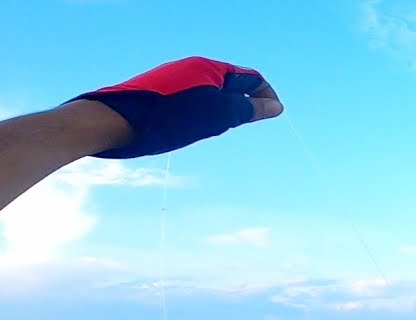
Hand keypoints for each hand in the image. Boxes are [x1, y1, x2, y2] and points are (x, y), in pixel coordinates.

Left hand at [67, 56, 283, 158]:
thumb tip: (276, 107)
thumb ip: (249, 110)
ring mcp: (174, 79)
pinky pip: (191, 100)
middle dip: (243, 106)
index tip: (272, 117)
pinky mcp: (159, 92)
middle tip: (240, 128)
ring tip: (211, 131)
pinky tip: (188, 130)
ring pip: (211, 94)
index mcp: (210, 68)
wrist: (115, 122)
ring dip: (221, 112)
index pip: (252, 78)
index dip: (267, 96)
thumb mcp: (218, 117)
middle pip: (231, 85)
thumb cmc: (170, 119)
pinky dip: (200, 115)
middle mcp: (192, 68)